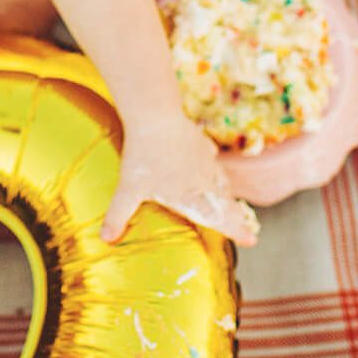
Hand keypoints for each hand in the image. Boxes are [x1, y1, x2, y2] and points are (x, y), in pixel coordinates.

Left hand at [102, 114, 259, 246]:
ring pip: (222, 183)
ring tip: (233, 205)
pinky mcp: (201, 144)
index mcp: (190, 197)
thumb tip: (105, 239)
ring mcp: (205, 161)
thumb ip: (118, 215)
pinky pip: (212, 160)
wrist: (156, 117)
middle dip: (238, 218)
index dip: (236, 230)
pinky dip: (215, 170)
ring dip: (229, 196)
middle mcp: (203, 181)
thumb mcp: (128, 188)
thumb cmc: (143, 156)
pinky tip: (213, 168)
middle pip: (226, 204)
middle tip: (250, 230)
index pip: (219, 219)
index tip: (251, 240)